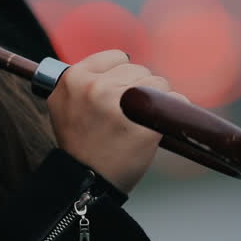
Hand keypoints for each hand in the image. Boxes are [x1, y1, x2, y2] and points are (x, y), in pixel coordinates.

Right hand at [46, 49, 189, 193]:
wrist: (85, 183)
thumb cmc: (80, 144)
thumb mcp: (65, 104)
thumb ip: (85, 81)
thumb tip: (124, 60)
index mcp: (73, 79)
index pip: (116, 57)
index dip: (121, 75)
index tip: (119, 92)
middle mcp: (94, 88)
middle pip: (139, 69)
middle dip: (139, 89)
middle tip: (126, 115)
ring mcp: (119, 105)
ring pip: (158, 83)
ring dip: (156, 100)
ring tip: (139, 123)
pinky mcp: (143, 125)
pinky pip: (174, 102)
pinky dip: (174, 111)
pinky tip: (161, 125)